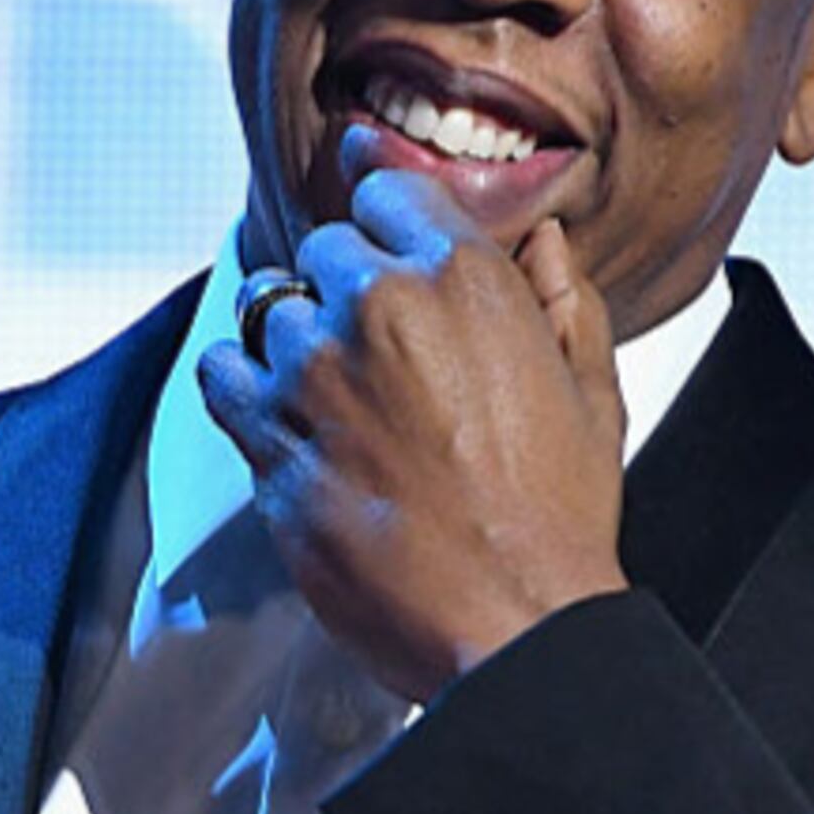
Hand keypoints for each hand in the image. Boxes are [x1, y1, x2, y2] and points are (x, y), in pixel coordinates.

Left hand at [198, 167, 629, 701]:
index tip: (372, 217)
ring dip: (295, 336)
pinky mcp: (270, 440)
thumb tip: (543, 241)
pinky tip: (272, 403)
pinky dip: (239, 379)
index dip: (383, 211)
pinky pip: (222, 371)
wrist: (511, 622)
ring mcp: (314, 374)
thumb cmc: (557, 519)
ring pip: (270, 307)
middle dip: (348, 287)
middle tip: (379, 346)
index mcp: (463, 280)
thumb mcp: (591, 392)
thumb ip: (563, 300)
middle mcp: (379, 309)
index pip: (387, 191)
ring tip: (332, 388)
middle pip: (325, 250)